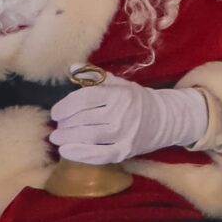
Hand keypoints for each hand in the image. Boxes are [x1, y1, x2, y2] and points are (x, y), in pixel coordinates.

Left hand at [49, 78, 206, 162]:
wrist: (165, 120)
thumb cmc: (136, 101)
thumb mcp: (120, 85)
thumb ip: (95, 77)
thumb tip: (72, 67)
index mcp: (120, 94)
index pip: (85, 98)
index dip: (65, 106)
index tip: (55, 113)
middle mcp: (123, 113)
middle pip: (83, 119)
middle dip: (64, 124)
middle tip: (58, 126)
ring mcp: (125, 134)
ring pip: (88, 137)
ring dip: (67, 138)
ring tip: (57, 138)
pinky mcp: (124, 151)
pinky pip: (98, 155)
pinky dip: (79, 153)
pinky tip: (66, 151)